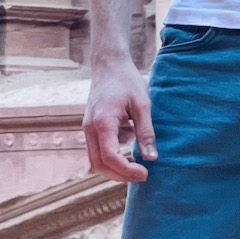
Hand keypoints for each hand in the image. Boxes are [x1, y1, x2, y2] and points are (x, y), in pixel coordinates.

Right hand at [84, 56, 156, 181]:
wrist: (109, 64)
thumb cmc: (126, 81)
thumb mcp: (142, 104)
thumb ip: (146, 132)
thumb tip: (151, 158)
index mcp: (103, 122)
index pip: (110, 157)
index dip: (126, 170)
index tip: (145, 172)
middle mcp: (90, 128)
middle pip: (99, 164)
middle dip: (120, 175)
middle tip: (142, 174)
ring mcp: (87, 128)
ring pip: (95, 161)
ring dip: (114, 169)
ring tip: (136, 165)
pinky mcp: (90, 127)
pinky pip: (96, 151)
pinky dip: (110, 158)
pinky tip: (128, 151)